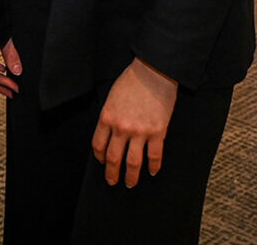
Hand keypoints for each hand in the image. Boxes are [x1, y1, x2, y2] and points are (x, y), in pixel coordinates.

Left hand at [91, 58, 177, 187]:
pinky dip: (153, 166)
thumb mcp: (111, 97)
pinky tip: (153, 171)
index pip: (98, 145)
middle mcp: (121, 128)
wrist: (153, 72)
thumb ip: (110, 116)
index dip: (99, 157)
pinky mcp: (157, 132)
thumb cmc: (132, 81)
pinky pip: (154, 156)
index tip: (101, 162)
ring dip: (131, 176)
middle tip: (112, 181)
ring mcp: (140, 132)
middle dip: (111, 173)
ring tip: (130, 184)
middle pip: (113, 158)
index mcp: (106, 117)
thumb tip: (110, 133)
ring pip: (133, 162)